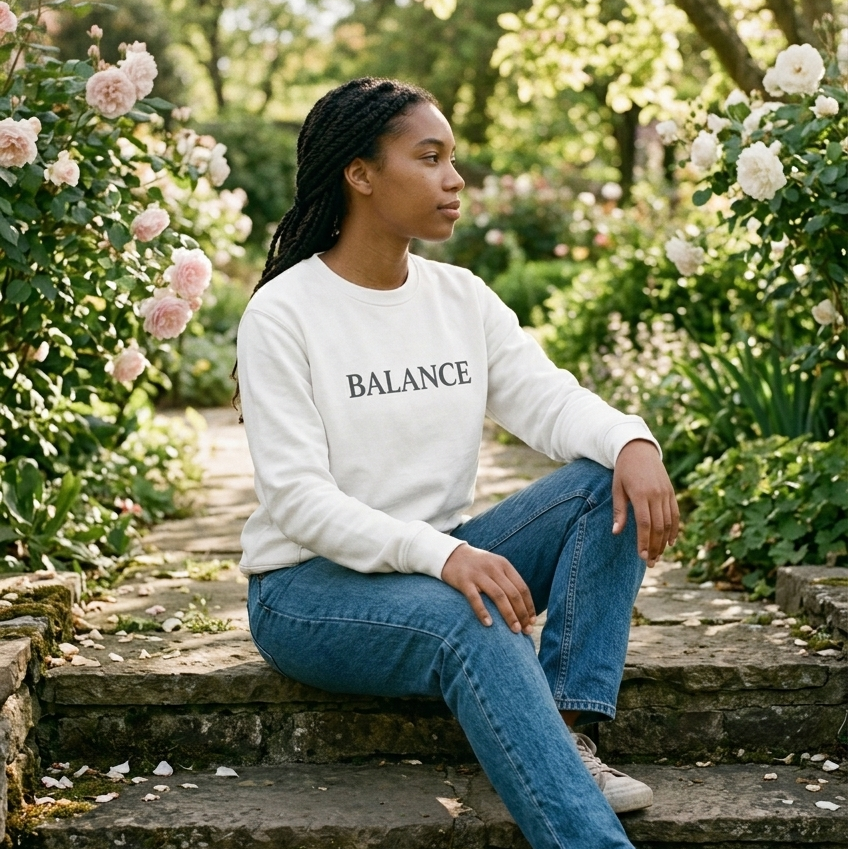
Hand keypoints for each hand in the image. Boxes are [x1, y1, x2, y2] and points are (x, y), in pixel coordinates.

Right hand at [441, 544, 535, 633]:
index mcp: (504, 565)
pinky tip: (489, 624)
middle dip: (522, 614)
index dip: (529, 606)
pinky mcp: (464, 581)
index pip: (522, 588)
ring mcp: (478, 574)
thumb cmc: (476, 566)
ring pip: (499, 596)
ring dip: (509, 615)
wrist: (450, 554)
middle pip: (513, 593)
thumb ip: (507, 581)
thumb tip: (523, 607)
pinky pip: (475, 598)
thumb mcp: (495, 567)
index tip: (532, 622)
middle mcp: (493, 568)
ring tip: (515, 630)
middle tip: (526, 631)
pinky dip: (483, 612)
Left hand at [612, 439, 678, 567]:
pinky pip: (675, 514)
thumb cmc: (623, 471)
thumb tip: (616, 532)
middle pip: (658, 527)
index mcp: (640, 494)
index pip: (644, 524)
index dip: (644, 542)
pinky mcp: (672, 492)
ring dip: (664, 542)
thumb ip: (619, 511)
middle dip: (655, 547)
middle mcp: (656, 494)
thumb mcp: (617, 488)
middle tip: (650, 562)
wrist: (638, 450)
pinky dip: (674, 530)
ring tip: (658, 556)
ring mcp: (666, 493)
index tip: (642, 557)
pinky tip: (670, 542)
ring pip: (669, 523)